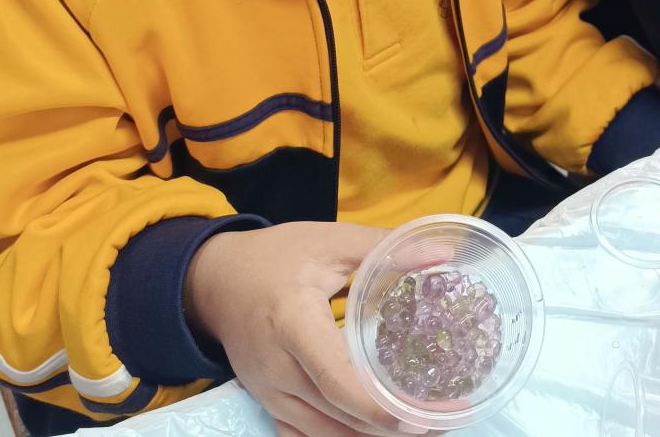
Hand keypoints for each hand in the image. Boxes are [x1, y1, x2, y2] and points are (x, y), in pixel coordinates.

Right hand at [185, 222, 423, 435]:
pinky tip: (372, 434)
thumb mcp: (329, 242)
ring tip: (418, 428)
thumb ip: (384, 248)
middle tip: (439, 422)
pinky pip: (304, 435)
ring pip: (323, 433)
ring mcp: (269, 393)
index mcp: (293, 325)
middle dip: (387, 427)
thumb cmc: (275, 256)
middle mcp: (278, 369)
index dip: (374, 406)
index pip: (334, 379)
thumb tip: (444, 252)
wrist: (215, 281)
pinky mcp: (267, 402)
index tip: (416, 417)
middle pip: (335, 415)